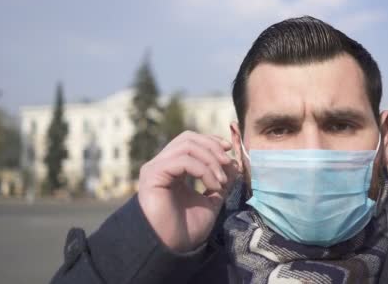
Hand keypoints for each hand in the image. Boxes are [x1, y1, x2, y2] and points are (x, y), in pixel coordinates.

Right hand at [137, 131, 239, 252]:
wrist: (172, 249)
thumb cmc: (186, 229)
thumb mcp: (211, 201)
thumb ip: (221, 181)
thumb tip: (234, 164)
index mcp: (173, 168)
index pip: (191, 141)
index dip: (211, 141)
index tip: (230, 151)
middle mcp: (162, 164)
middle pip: (189, 138)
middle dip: (213, 147)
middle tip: (228, 163)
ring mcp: (156, 168)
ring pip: (187, 146)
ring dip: (211, 160)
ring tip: (221, 181)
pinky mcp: (153, 174)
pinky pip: (183, 160)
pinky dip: (203, 169)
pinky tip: (213, 186)